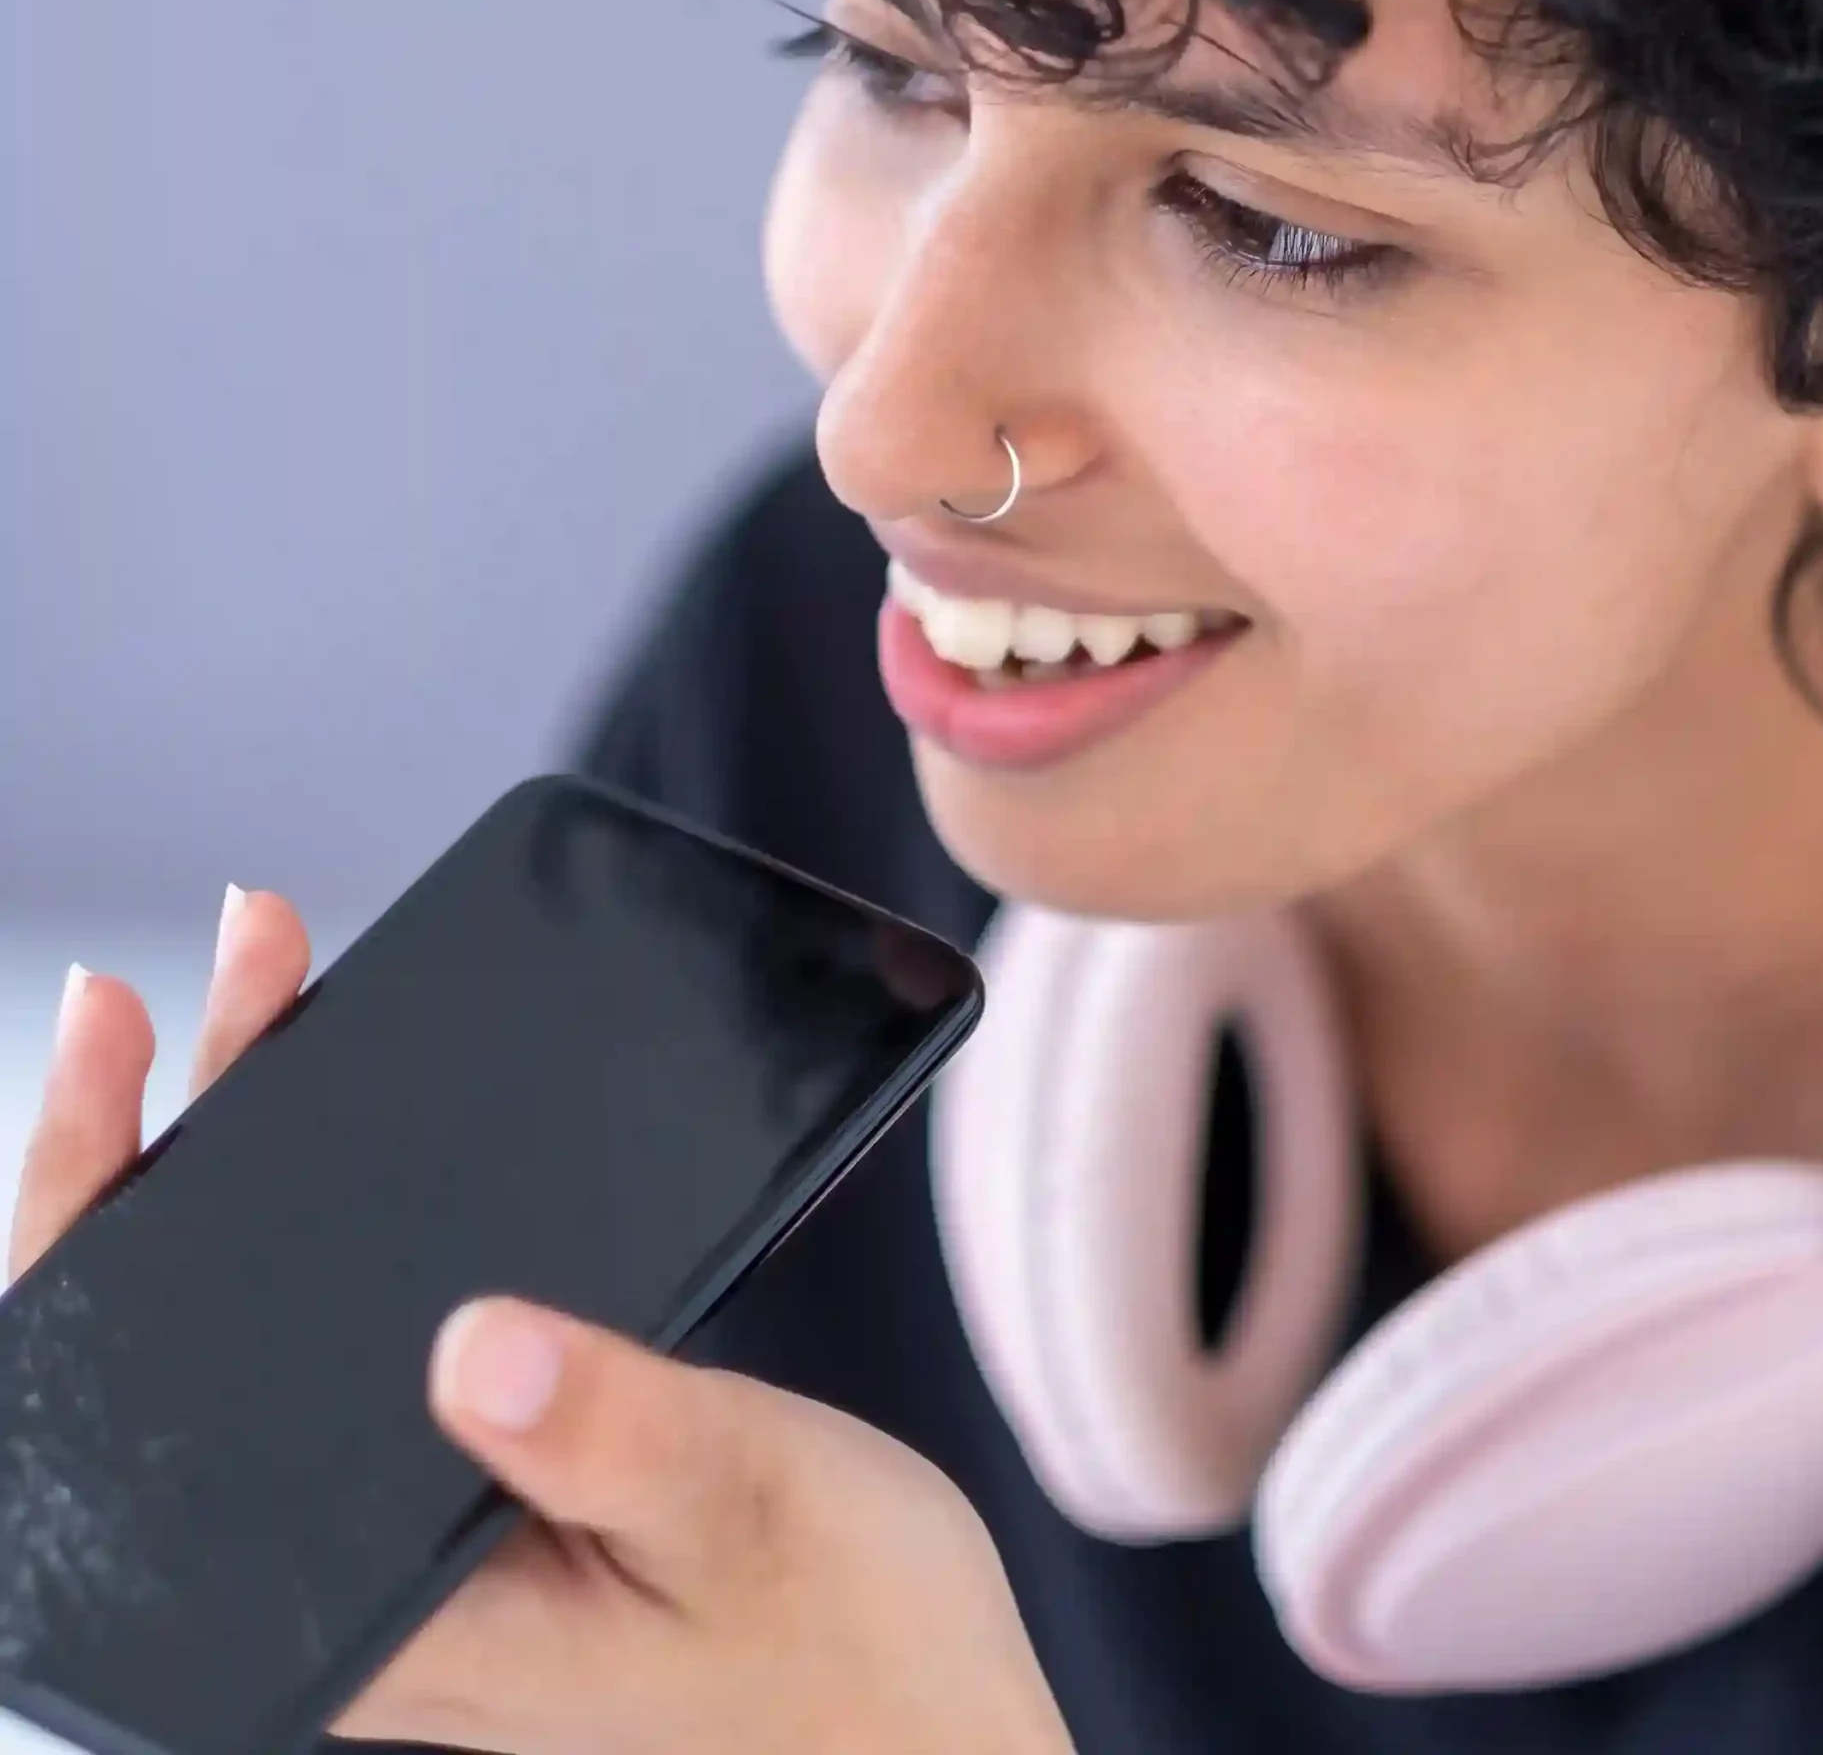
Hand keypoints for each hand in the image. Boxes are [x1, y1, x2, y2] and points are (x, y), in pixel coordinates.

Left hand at [10, 888, 1075, 1754]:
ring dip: (261, 1153)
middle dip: (172, 1133)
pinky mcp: (478, 1511)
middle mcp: (354, 1591)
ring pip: (262, 1336)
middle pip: (178, 1347)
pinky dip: (344, 1210)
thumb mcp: (741, 1505)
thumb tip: (469, 1339)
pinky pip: (356, 1349)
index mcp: (372, 1617)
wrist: (924, 1745)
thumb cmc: (848, 1655)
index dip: (93, 1214)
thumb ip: (604, 1428)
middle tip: (247, 951)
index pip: (131, 1418)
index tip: (133, 1047)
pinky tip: (383, 1126)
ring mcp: (410, 1550)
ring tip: (288, 990)